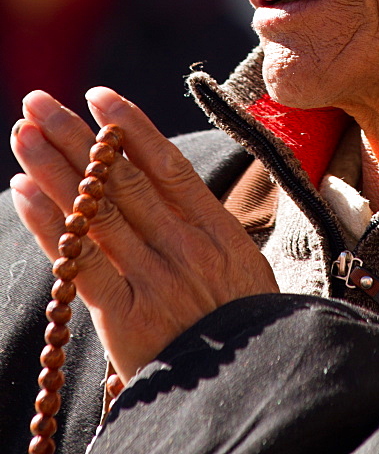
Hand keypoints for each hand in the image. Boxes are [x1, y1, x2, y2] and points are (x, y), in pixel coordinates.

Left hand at [10, 87, 278, 383]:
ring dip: (54, 168)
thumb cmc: (244, 321)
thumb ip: (201, 221)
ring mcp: (155, 279)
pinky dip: (50, 225)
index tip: (98, 95)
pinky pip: (82, 262)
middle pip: (121, 179)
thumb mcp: (240, 261)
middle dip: (76, 136)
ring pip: (96, 211)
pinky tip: (24, 192)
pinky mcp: (128, 317)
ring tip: (23, 132)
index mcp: (215, 227)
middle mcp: (184, 245)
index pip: (166, 164)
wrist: (253, 386)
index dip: (130, 127)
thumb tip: (158, 176)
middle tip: (40, 101)